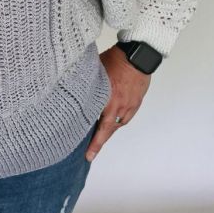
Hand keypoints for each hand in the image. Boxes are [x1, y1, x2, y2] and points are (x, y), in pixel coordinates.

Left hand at [85, 45, 151, 161]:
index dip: (94, 143)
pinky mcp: (137, 101)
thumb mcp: (96, 72)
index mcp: (108, 100)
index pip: (99, 127)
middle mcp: (119, 106)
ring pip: (118, 124)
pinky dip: (119, 120)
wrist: (138, 56)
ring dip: (109, 130)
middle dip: (99, 143)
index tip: (88, 156)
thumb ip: (88, 85)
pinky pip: (127, 116)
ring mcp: (130, 105)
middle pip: (108, 130)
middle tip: (90, 154)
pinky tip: (113, 119)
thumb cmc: (115, 60)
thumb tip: (75, 90)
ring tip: (99, 135)